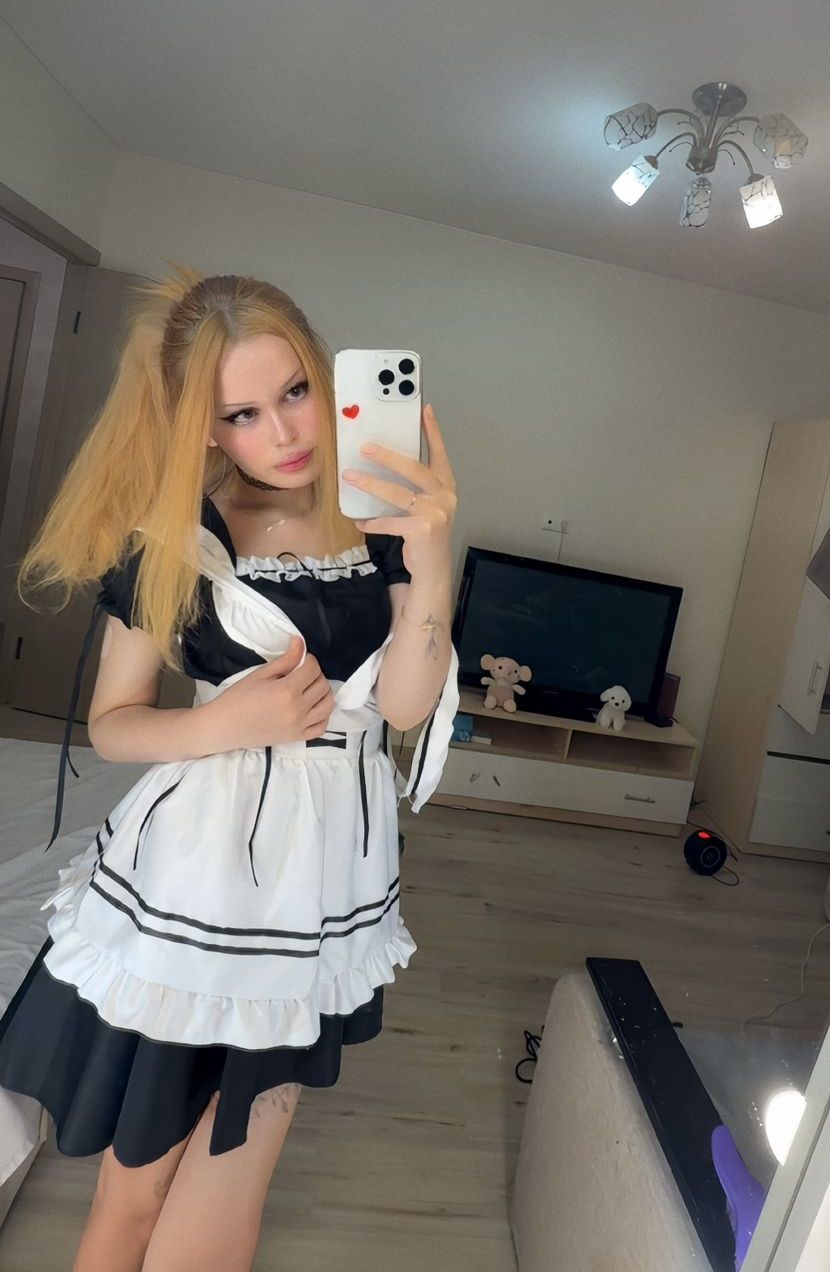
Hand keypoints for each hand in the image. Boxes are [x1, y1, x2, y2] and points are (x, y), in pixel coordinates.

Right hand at [201, 635, 334, 751]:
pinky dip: (323, 715)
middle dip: (315, 674)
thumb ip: (286, 660)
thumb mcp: (261, 674)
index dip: (308, 659)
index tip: (299, 660)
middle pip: (322, 685)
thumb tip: (301, 642)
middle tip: (302, 673)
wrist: (225, 726)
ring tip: (309, 688)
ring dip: (323, 693)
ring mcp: (299, 725)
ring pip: (327, 705)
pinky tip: (313, 708)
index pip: (312, 668)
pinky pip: (322, 727)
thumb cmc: (238, 698)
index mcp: (287, 690)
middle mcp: (298, 709)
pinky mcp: (297, 737)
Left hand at [341, 403, 456, 576]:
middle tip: (365, 448)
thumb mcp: (427, 507)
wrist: (433, 569)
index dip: (433, 432)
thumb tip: (383, 463)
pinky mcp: (422, 530)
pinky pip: (391, 521)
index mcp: (446, 487)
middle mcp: (444, 497)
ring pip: (398, 493)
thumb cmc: (425, 534)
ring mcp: (435, 514)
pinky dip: (373, 522)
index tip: (425, 409)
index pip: (440, 454)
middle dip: (389, 457)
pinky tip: (360, 521)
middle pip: (415, 469)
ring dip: (371, 484)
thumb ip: (414, 488)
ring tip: (350, 476)